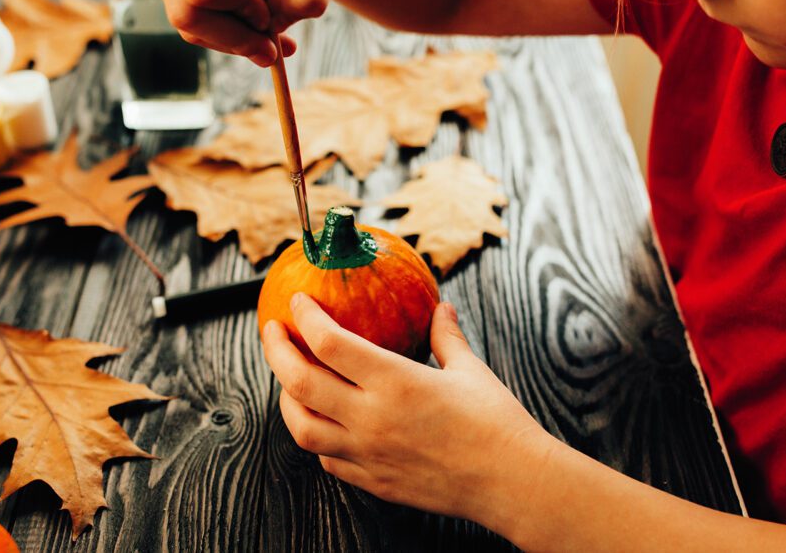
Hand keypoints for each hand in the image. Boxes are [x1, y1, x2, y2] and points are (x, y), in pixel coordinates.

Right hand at [143, 0, 336, 66]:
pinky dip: (220, 33)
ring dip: (230, 39)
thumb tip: (272, 29)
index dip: (242, 11)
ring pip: (184, 22)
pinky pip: (186, 19)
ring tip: (269, 34)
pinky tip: (249, 24)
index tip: (272, 11)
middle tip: (271, 50)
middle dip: (233, 37)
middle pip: (186, 11)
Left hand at [260, 292, 551, 523]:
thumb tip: (441, 308)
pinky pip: (329, 459)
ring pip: (302, 427)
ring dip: (287, 399)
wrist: (512, 483)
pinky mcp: (373, 481)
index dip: (305, 317)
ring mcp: (368, 454)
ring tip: (289, 381)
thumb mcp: (470, 370)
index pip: (329, 342)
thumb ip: (446, 336)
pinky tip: (326, 423)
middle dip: (276, 351)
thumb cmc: (496, 424)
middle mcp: (372, 418)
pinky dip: (318, 437)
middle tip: (272, 331)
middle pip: (299, 381)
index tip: (297, 301)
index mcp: (395, 382)